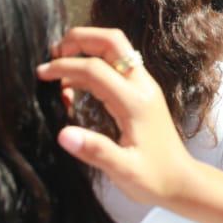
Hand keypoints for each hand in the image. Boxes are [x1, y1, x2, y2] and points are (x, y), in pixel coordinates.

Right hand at [38, 26, 194, 208]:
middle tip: (53, 55)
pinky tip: (74, 88)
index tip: (41, 74)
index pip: (94, 69)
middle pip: (111, 41)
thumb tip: (62, 134)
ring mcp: (143, 86)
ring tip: (59, 69)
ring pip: (115, 49)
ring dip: (86, 49)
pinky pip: (116, 66)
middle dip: (80, 39)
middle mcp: (141, 86)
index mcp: (135, 102)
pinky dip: (92, 66)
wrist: (182, 182)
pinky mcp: (141, 92)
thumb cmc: (154, 178)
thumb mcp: (123, 171)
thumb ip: (95, 151)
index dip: (65, 67)